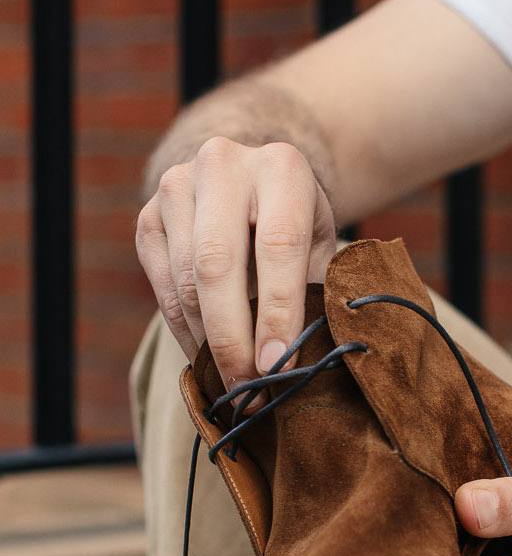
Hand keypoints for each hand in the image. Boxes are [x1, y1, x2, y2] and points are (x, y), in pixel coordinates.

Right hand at [135, 137, 336, 388]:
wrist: (250, 179)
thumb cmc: (296, 221)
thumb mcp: (320, 241)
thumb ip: (315, 288)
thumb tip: (306, 360)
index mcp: (281, 166)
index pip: (278, 245)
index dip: (278, 311)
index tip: (277, 366)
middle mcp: (223, 165)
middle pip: (218, 263)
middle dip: (232, 338)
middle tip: (248, 389)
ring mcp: (177, 187)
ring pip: (185, 281)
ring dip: (207, 342)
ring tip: (233, 383)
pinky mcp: (148, 215)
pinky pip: (161, 287)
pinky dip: (184, 330)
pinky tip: (206, 355)